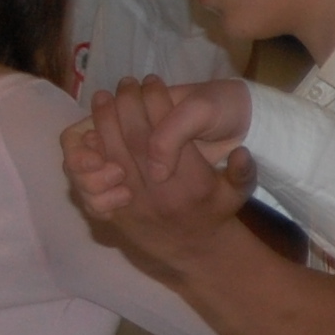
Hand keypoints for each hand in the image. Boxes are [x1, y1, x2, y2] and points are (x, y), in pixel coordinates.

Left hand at [72, 83, 253, 267]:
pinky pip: (95, 175)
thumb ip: (243, 171)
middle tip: (124, 83)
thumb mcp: (238, 193)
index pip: (166, 133)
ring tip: (104, 97)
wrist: (194, 252)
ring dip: (104, 120)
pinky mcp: (116, 207)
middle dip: (126, 104)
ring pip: (112, 152)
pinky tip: (91, 128)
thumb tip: (243, 151)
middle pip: (134, 137)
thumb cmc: (216, 213)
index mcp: (191, 182)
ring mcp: (135, 200)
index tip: (153, 82)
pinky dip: (90, 149)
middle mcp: (160, 190)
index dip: (156, 102)